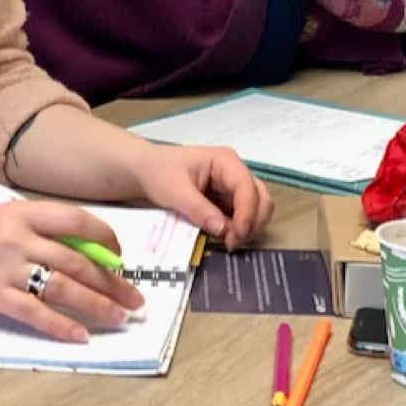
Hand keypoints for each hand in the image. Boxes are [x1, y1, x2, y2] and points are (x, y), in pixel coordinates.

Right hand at [0, 202, 145, 343]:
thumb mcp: (0, 219)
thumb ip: (37, 228)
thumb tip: (85, 248)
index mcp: (21, 212)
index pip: (76, 220)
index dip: (106, 238)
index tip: (121, 257)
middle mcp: (17, 237)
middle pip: (77, 260)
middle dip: (113, 282)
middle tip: (135, 299)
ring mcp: (5, 267)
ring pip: (63, 287)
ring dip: (97, 305)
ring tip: (119, 318)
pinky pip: (36, 313)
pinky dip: (61, 326)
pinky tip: (81, 336)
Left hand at [128, 143, 272, 250]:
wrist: (145, 171)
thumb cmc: (158, 173)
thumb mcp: (174, 191)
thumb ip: (199, 209)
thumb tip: (224, 230)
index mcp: (225, 161)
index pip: (247, 188)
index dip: (247, 213)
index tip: (236, 236)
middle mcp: (235, 172)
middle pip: (260, 198)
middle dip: (252, 223)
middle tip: (233, 244)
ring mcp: (232, 187)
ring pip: (257, 209)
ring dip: (248, 228)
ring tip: (228, 243)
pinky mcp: (227, 200)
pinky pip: (242, 216)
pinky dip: (238, 229)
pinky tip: (225, 239)